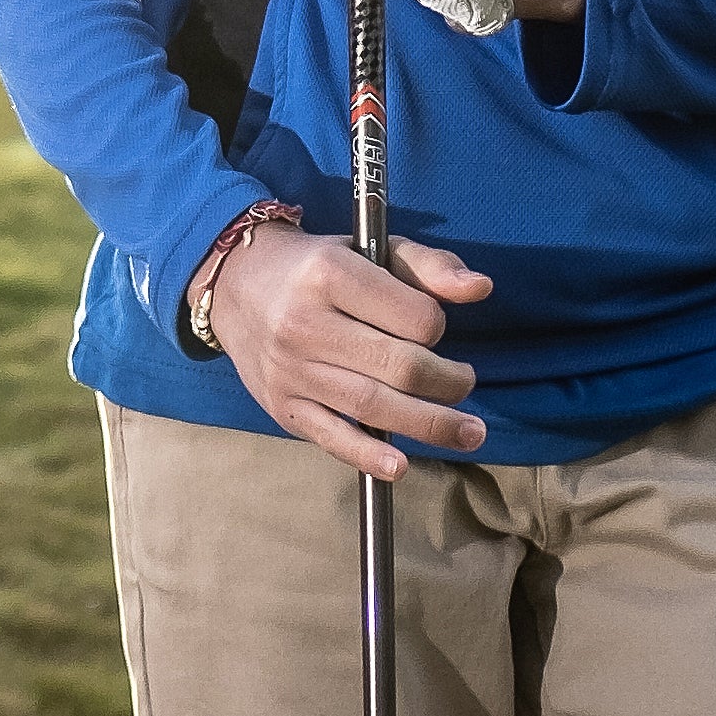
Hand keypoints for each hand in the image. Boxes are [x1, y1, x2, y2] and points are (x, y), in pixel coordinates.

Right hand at [206, 218, 497, 478]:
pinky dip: (369, 456)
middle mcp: (305, 323)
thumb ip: (428, 266)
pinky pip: (332, 438)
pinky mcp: (283, 407)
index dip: (437, 326)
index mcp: (330, 274)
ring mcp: (291, 370)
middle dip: (449, 382)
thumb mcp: (370, 249)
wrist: (236, 285)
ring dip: (431, 425)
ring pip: (374, 406)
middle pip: (401, 367)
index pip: (414, 317)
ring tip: (469, 431)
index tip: (431, 328)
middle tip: (464, 383)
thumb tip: (480, 288)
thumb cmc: (317, 268)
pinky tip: (401, 466)